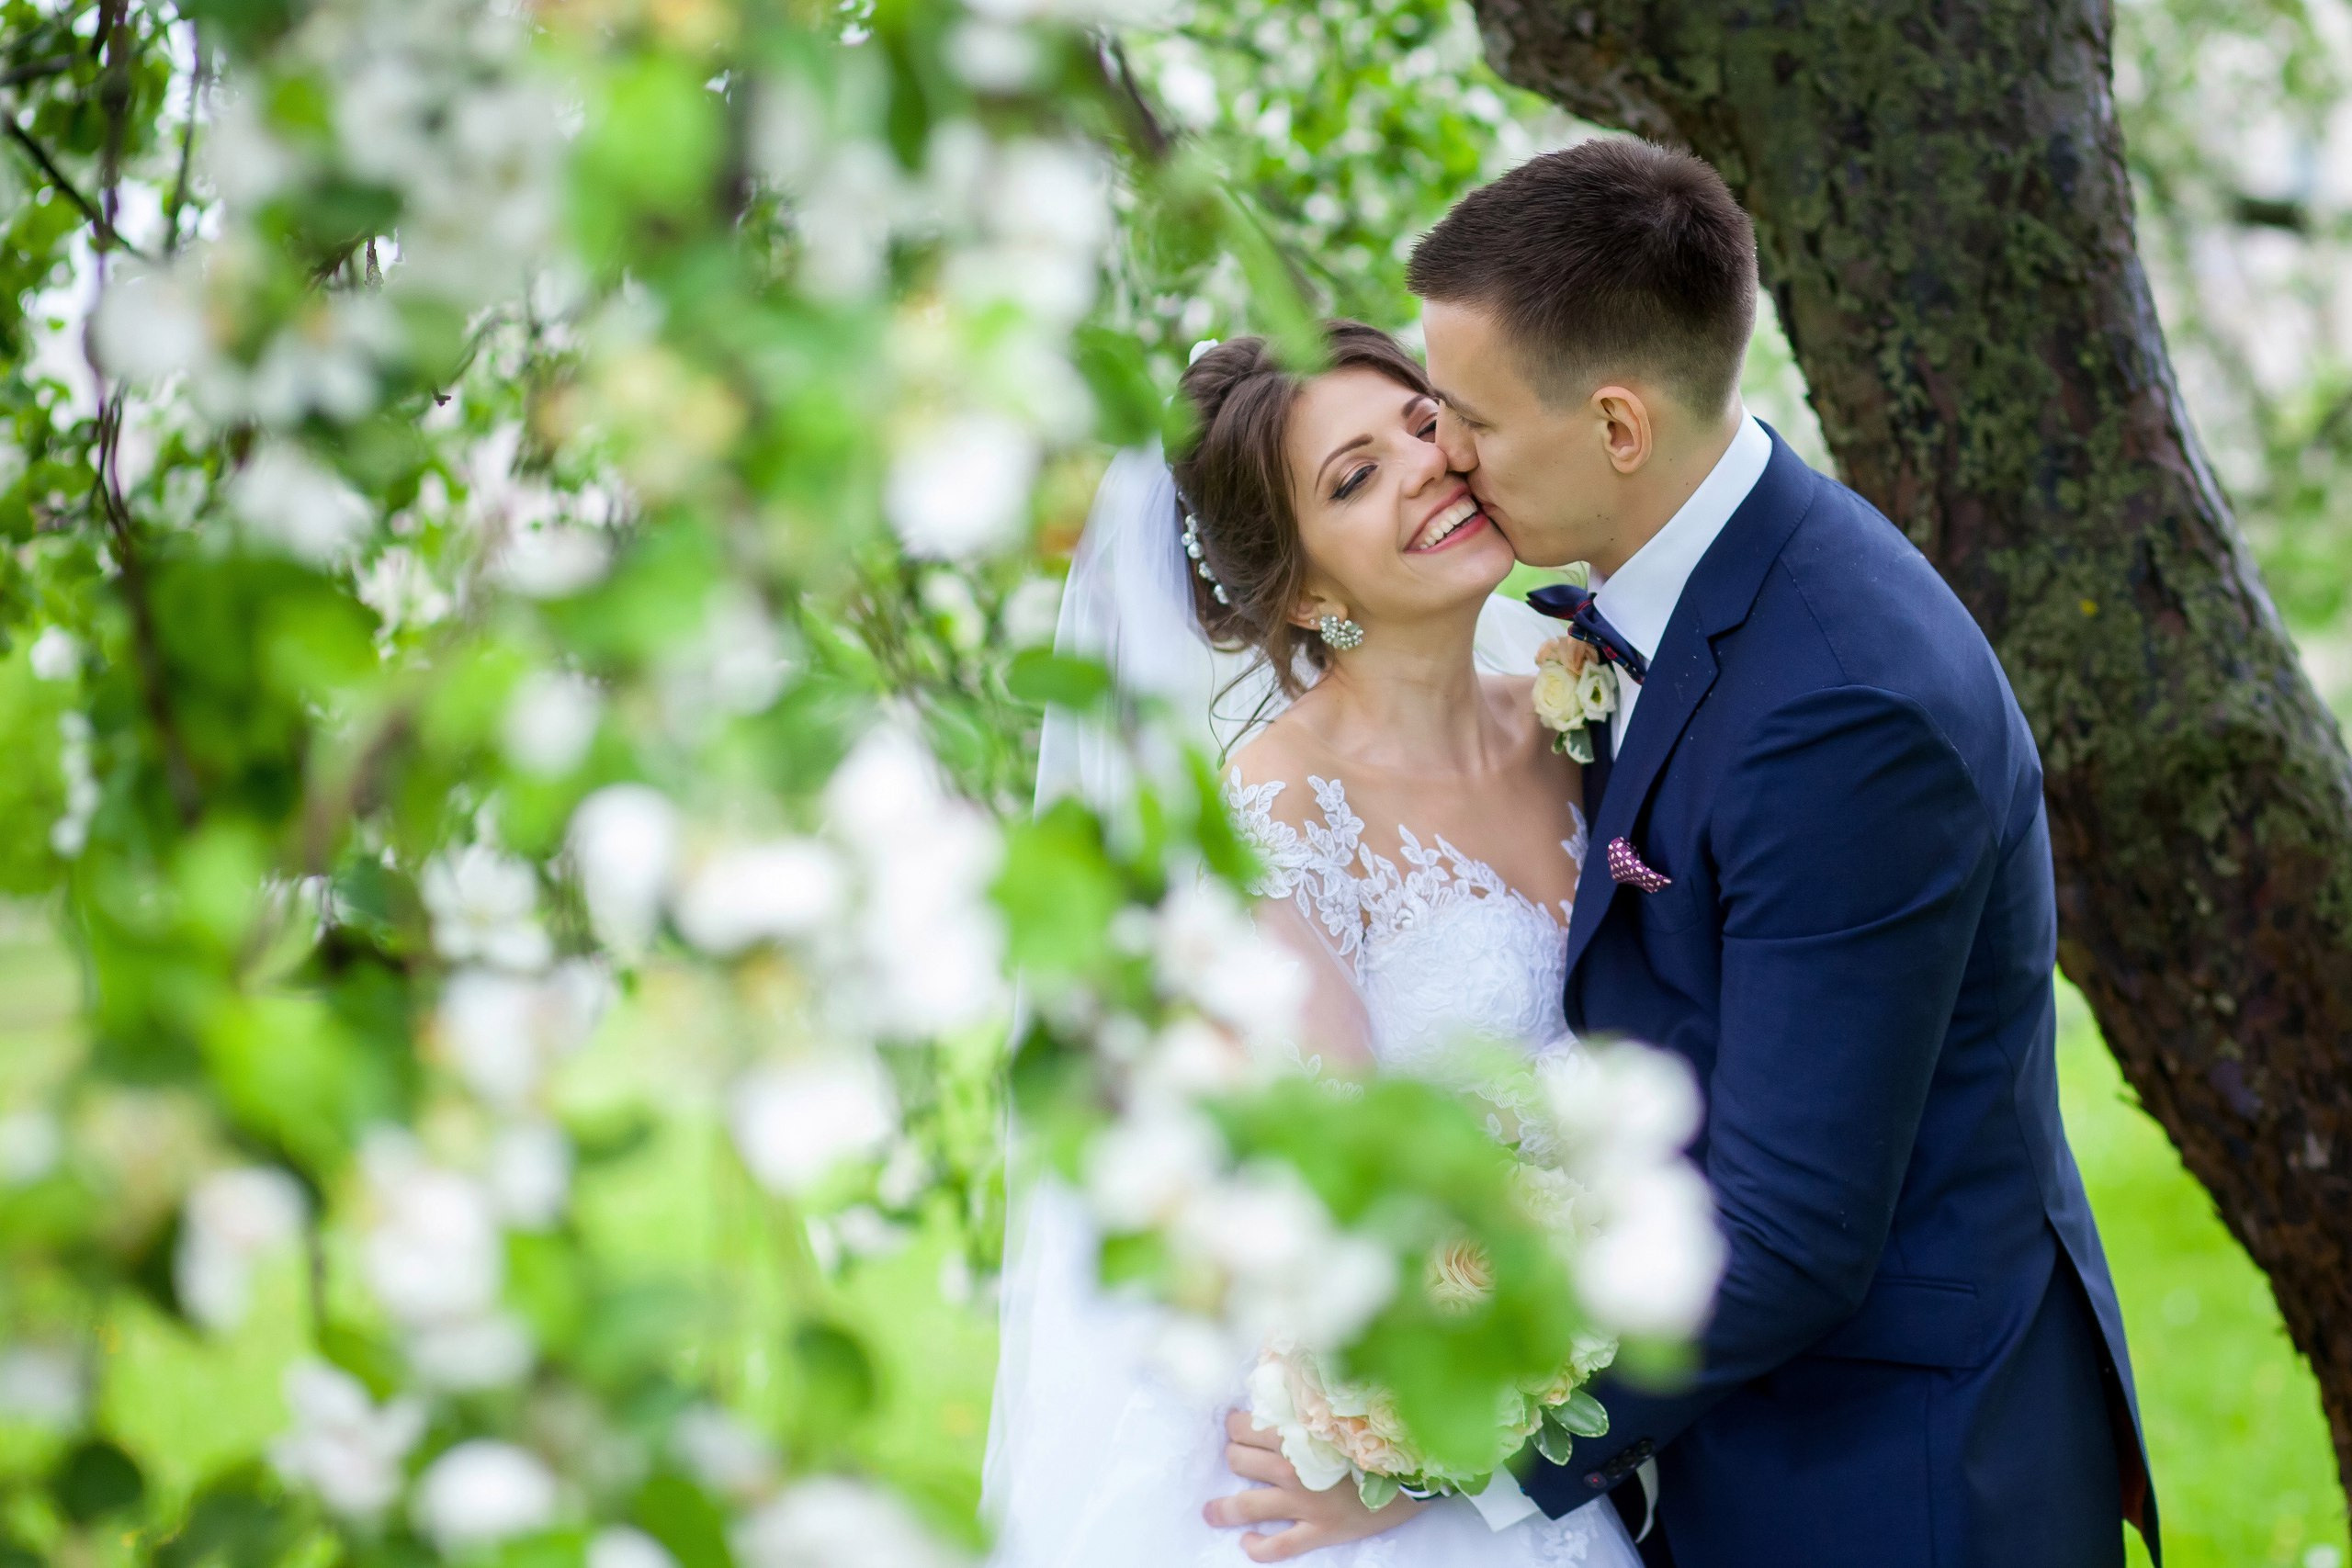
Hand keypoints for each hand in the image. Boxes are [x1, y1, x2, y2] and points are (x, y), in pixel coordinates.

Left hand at [1203, 1409, 1427, 1561]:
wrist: (1413, 1472)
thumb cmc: (1376, 1436)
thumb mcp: (1339, 1411)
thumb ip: (1307, 1400)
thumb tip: (1283, 1376)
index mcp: (1294, 1434)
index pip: (1243, 1426)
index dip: (1235, 1425)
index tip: (1237, 1424)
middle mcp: (1291, 1468)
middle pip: (1239, 1461)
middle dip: (1233, 1457)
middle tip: (1237, 1457)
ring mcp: (1302, 1504)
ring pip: (1247, 1505)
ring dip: (1223, 1509)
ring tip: (1212, 1512)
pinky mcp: (1319, 1532)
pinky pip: (1279, 1547)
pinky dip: (1258, 1548)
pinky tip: (1248, 1544)